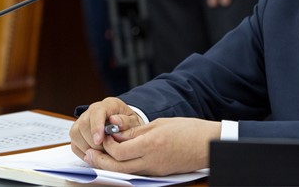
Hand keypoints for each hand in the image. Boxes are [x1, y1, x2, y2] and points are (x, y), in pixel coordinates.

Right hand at [69, 97, 143, 160]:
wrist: (124, 126)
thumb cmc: (129, 124)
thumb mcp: (134, 122)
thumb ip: (126, 122)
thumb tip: (115, 121)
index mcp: (108, 105)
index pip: (97, 112)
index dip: (96, 127)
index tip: (99, 141)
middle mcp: (92, 110)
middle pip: (83, 124)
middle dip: (94, 142)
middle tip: (106, 150)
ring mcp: (82, 120)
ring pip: (76, 134)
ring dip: (88, 148)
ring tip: (102, 152)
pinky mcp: (77, 132)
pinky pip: (74, 144)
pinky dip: (83, 152)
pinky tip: (94, 155)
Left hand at [84, 117, 220, 175]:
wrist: (209, 144)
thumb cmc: (189, 130)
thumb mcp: (161, 124)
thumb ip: (137, 131)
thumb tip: (117, 133)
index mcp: (151, 144)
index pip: (119, 151)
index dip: (107, 144)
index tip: (103, 134)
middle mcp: (151, 161)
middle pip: (117, 167)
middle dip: (100, 160)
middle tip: (89, 153)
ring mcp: (154, 170)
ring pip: (124, 173)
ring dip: (109, 165)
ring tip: (98, 156)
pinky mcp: (158, 173)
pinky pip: (135, 172)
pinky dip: (123, 166)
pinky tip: (118, 158)